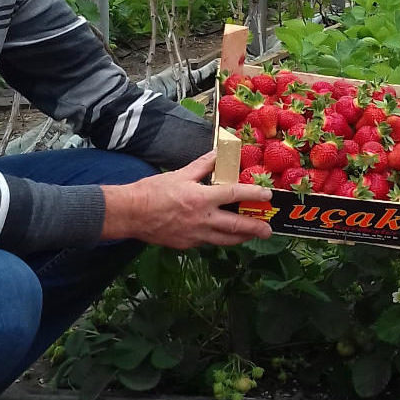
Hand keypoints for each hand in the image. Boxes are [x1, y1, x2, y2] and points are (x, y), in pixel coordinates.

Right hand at [100, 150, 272, 247]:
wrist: (131, 214)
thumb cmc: (153, 191)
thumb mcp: (180, 174)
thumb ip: (202, 166)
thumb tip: (218, 154)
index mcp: (202, 198)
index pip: (234, 195)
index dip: (253, 195)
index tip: (267, 196)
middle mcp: (202, 219)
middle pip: (236, 226)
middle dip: (254, 228)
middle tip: (268, 230)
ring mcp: (195, 235)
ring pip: (225, 240)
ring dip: (241, 238)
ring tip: (251, 236)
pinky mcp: (186, 245)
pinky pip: (208, 242)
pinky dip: (218, 239)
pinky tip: (222, 236)